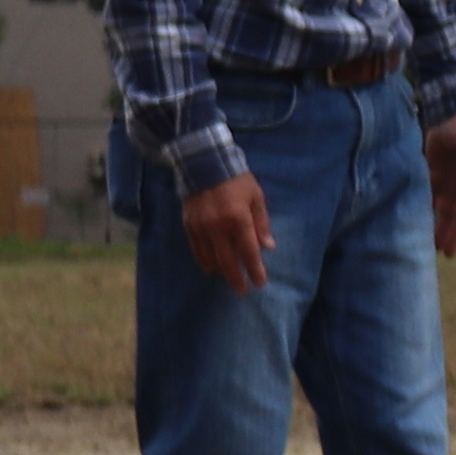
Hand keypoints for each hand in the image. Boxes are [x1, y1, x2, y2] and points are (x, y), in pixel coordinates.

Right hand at [181, 173, 272, 293]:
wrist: (204, 164)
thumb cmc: (237, 180)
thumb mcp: (256, 198)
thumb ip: (262, 223)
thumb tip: (267, 247)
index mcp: (239, 219)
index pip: (248, 252)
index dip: (254, 270)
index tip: (259, 283)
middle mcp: (218, 227)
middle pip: (227, 260)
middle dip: (236, 278)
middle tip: (242, 290)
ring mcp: (201, 227)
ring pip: (210, 257)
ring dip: (220, 271)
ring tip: (229, 279)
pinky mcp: (188, 224)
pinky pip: (196, 249)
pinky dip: (204, 260)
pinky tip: (210, 267)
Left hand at [427, 114, 455, 255]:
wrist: (448, 116)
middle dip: (455, 234)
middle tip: (450, 254)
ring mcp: (450, 185)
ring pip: (446, 213)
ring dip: (442, 229)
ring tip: (436, 249)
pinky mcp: (435, 179)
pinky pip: (432, 201)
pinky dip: (428, 214)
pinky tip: (422, 228)